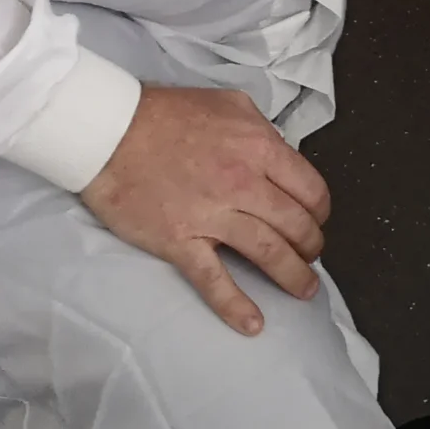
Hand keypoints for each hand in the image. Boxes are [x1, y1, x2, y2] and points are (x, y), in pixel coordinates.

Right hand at [79, 85, 331, 334]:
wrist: (109, 131)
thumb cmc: (167, 114)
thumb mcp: (228, 104)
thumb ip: (260, 130)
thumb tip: (279, 152)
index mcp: (258, 147)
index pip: (309, 188)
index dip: (320, 210)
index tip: (317, 220)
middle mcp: (243, 183)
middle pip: (295, 224)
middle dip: (311, 245)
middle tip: (311, 256)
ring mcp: (212, 215)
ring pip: (268, 252)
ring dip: (292, 276)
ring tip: (304, 290)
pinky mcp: (180, 241)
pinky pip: (214, 279)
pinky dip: (235, 306)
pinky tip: (254, 324)